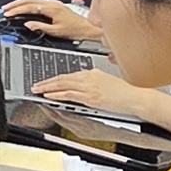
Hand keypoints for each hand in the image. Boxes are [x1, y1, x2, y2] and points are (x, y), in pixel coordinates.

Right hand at [0, 0, 99, 41]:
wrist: (87, 28)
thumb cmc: (75, 30)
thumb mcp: (56, 32)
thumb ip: (40, 27)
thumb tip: (28, 24)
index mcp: (52, 9)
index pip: (30, 7)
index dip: (17, 10)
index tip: (8, 13)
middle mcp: (52, 3)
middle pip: (29, 0)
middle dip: (16, 4)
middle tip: (5, 9)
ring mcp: (53, 3)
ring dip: (20, 3)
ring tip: (10, 7)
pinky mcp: (54, 5)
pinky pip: (37, 2)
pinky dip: (27, 4)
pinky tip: (23, 7)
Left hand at [38, 72, 170, 124]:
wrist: (135, 97)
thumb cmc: (123, 92)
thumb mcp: (106, 80)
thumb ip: (93, 79)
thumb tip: (82, 82)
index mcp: (92, 72)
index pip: (68, 75)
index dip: (55, 79)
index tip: (45, 81)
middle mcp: (89, 77)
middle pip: (62, 78)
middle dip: (47, 82)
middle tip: (35, 85)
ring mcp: (89, 87)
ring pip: (63, 85)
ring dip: (48, 88)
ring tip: (38, 91)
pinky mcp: (91, 97)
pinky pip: (70, 95)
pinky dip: (57, 95)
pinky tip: (49, 96)